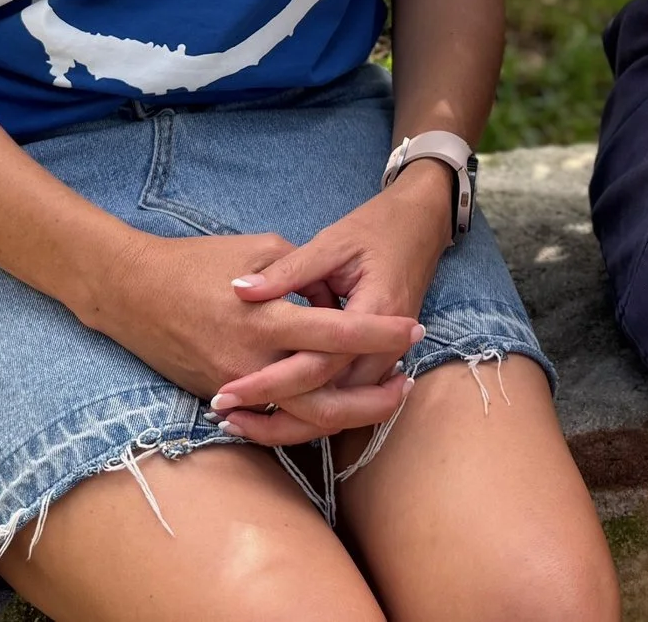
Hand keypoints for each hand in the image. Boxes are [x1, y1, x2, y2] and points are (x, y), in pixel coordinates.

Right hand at [68, 226, 422, 443]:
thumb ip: (304, 275)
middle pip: (326, 399)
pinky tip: (335, 405)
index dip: (380, 334)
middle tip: (407, 383)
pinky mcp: (222, 397)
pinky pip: (273, 417)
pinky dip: (307, 417)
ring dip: (346, 416)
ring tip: (381, 400)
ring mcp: (234, 386)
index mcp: (265, 316)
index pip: (337, 332)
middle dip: (373, 399)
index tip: (413, 330)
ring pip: (301, 422)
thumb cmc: (197, 261)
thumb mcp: (259, 247)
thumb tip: (333, 300)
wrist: (131, 292)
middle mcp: (252, 361)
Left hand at [210, 162, 454, 445]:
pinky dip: (311, 408)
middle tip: (226, 416)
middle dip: (279, 417)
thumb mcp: (331, 242)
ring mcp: (387, 358)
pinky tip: (272, 408)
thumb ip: (288, 270)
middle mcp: (386, 346)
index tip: (230, 390)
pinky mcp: (380, 361)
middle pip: (333, 400)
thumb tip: (240, 290)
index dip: (273, 381)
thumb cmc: (376, 229)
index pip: (320, 363)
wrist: (421, 225)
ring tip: (239, 422)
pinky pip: (345, 396)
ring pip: (341, 409)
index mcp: (375, 311)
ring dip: (294, 421)